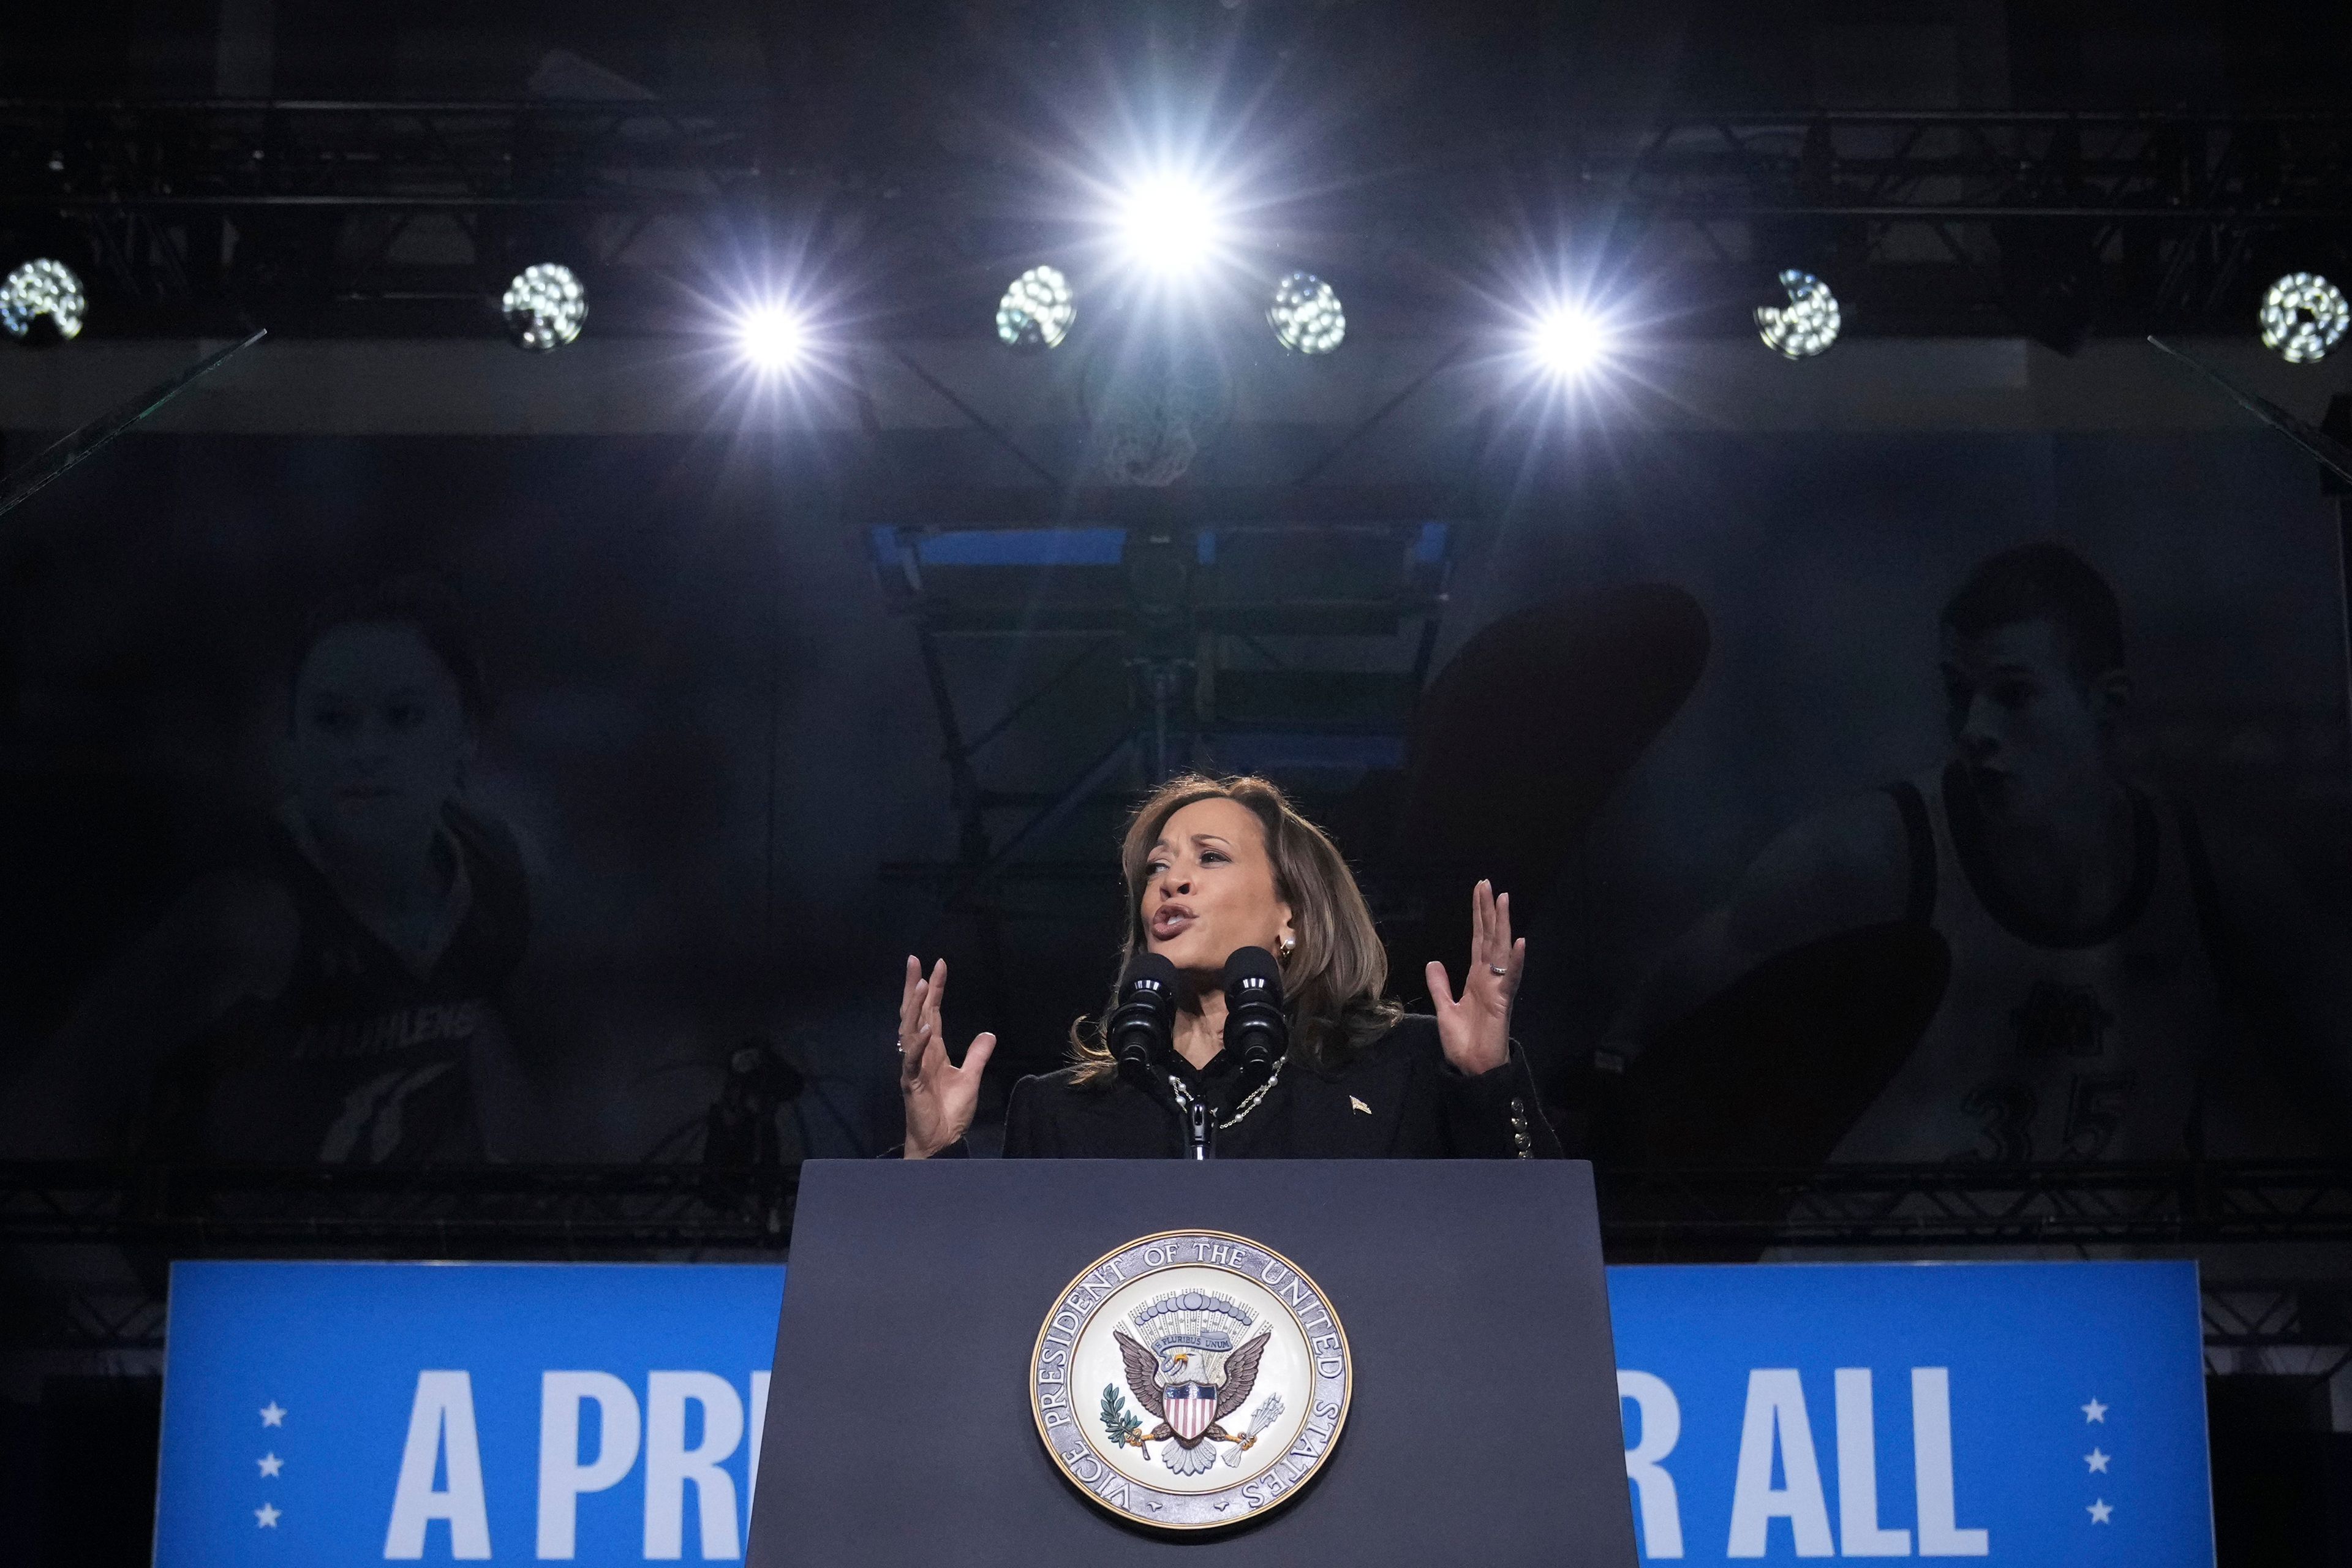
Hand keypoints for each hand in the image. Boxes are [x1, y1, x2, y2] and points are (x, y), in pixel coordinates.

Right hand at [897, 956, 996, 1158]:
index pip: (932, 1011)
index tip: (939, 964)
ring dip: (915, 1006)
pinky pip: (912, 1058)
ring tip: (922, 983)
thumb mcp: (971, 1077)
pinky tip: (924, 1026)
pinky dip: (917, 1041)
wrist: (941, 1140)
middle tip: (914, 960)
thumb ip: (977, 1055)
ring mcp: (913, 1065)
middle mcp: (920, 1052)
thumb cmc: (950, 1111)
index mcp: (932, 1049)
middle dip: (915, 986)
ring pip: (909, 1029)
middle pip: (914, 1012)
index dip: (935, 988)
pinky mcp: (911, 1081)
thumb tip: (989, 1034)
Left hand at [1425, 880, 1520, 1076]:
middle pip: (1489, 937)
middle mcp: (1490, 977)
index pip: (1478, 939)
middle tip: (1487, 884)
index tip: (1480, 892)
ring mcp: (1498, 987)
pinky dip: (1516, 960)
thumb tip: (1433, 961)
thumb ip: (1440, 985)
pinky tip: (1518, 942)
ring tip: (1504, 900)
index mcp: (1477, 977)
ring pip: (1501, 950)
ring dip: (1503, 925)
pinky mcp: (1502, 1002)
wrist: (1472, 1068)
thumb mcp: (1444, 1008)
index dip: (1478, 916)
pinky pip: (1511, 978)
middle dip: (1489, 911)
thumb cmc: (1463, 1042)